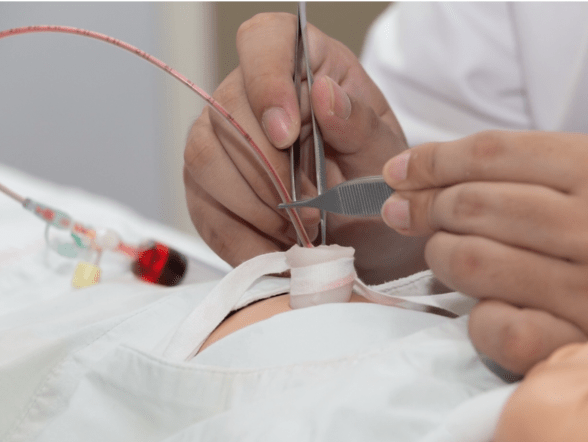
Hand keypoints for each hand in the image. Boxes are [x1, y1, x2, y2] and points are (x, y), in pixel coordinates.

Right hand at [184, 12, 426, 282]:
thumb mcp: (383, 155)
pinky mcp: (205, 187)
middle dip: (269, 175)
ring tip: (299, 233)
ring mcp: (219, 139)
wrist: (364, 231)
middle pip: (227, 112)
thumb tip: (325, 95)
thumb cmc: (373, 180)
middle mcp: (249, 94)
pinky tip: (276, 252)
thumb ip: (359, 126)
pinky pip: (204, 210)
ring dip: (255, 209)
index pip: (264, 42)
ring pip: (205, 160)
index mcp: (302, 64)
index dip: (267, 83)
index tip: (287, 133)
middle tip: (310, 213)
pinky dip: (242, 240)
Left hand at [381, 131, 587, 372]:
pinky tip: (485, 302)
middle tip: (413, 212)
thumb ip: (516, 166)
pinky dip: (475, 314)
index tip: (399, 172)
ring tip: (447, 250)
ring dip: (440, 254)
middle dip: (427, 208)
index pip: (490, 154)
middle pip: (472, 206)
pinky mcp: (583, 344)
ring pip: (471, 261)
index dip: (430, 161)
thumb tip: (412, 176)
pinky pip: (497, 327)